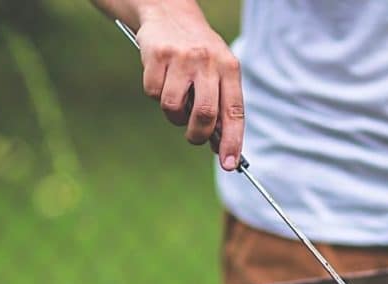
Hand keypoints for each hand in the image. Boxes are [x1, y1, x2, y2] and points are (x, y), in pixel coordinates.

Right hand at [135, 2, 243, 169]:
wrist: (169, 12)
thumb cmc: (198, 54)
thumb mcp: (218, 72)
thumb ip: (221, 105)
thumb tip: (219, 147)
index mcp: (230, 68)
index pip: (234, 112)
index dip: (232, 141)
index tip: (229, 165)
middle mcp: (209, 62)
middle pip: (205, 115)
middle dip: (197, 135)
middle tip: (193, 136)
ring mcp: (182, 58)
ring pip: (174, 107)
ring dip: (173, 115)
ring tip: (176, 98)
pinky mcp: (157, 55)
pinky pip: (153, 93)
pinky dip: (155, 93)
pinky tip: (161, 77)